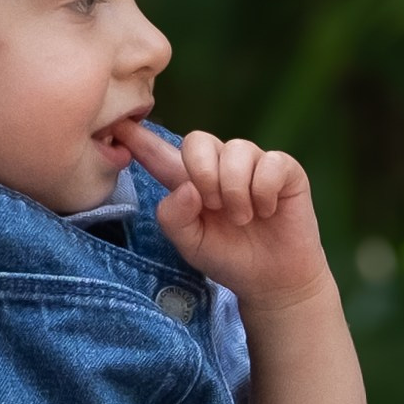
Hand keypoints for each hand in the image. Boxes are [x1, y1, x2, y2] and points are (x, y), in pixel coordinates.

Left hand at [117, 118, 331, 313]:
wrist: (271, 279)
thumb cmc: (228, 257)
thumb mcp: (189, 244)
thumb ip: (173, 217)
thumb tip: (188, 188)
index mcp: (189, 181)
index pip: (158, 153)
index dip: (139, 138)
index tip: (118, 124)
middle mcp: (219, 164)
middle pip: (197, 140)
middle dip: (203, 175)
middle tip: (216, 208)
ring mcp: (252, 163)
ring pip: (236, 151)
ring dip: (236, 192)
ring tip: (243, 218)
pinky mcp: (284, 168)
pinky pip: (269, 164)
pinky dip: (264, 193)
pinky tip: (267, 211)